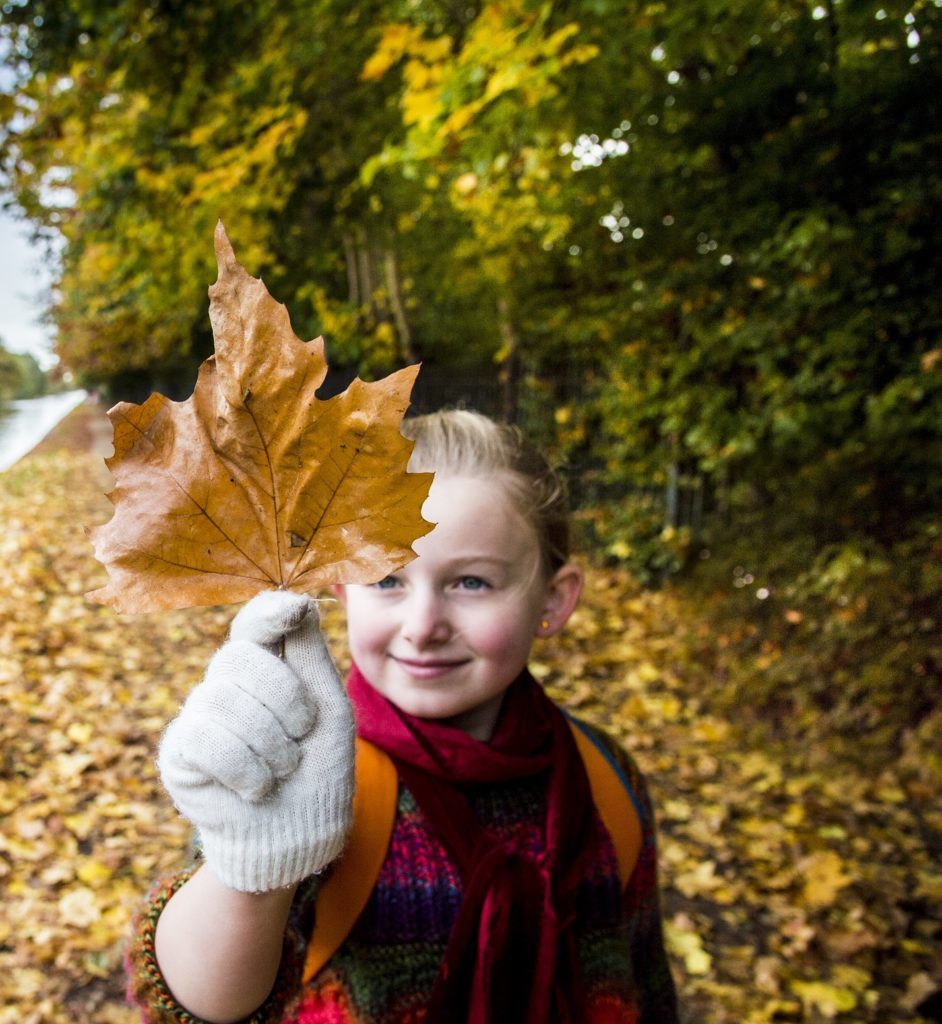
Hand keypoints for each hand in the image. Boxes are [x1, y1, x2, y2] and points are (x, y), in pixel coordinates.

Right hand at [157, 590, 354, 891]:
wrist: (299, 836)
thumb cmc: (319, 768)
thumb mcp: (329, 707)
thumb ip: (310, 656)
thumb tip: (299, 598)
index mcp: (268, 663)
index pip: (255, 621)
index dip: (268, 612)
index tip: (292, 611)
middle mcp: (228, 681)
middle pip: (241, 656)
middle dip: (285, 698)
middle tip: (302, 735)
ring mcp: (199, 713)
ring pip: (223, 698)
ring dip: (270, 743)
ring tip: (283, 770)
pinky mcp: (179, 752)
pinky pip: (203, 737)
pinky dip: (244, 767)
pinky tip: (256, 787)